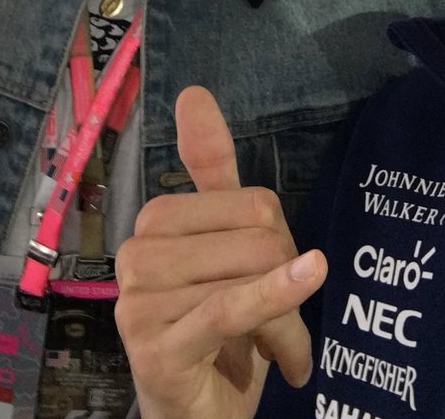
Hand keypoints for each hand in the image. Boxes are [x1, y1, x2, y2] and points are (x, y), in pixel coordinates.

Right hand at [115, 86, 326, 418]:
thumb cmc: (218, 336)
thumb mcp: (226, 250)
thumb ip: (211, 171)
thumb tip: (193, 91)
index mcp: (154, 223)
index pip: (253, 204)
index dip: (283, 247)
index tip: (278, 284)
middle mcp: (134, 256)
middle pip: (256, 238)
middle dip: (287, 286)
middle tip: (283, 328)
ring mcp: (137, 304)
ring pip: (249, 278)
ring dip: (286, 325)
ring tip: (281, 353)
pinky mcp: (154, 348)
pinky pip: (229, 307)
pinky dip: (277, 296)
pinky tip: (310, 276)